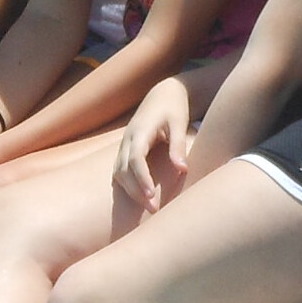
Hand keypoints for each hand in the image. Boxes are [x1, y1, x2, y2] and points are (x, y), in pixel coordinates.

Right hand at [112, 79, 194, 212]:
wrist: (163, 93)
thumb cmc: (173, 107)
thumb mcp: (179, 123)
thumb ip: (178, 146)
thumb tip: (182, 169)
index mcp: (140, 132)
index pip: (135, 159)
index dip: (141, 179)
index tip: (151, 195)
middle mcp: (128, 139)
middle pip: (124, 170)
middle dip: (136, 192)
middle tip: (153, 209)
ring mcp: (124, 144)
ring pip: (119, 172)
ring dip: (130, 191)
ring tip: (149, 206)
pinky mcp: (126, 149)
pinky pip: (120, 170)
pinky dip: (126, 184)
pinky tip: (138, 196)